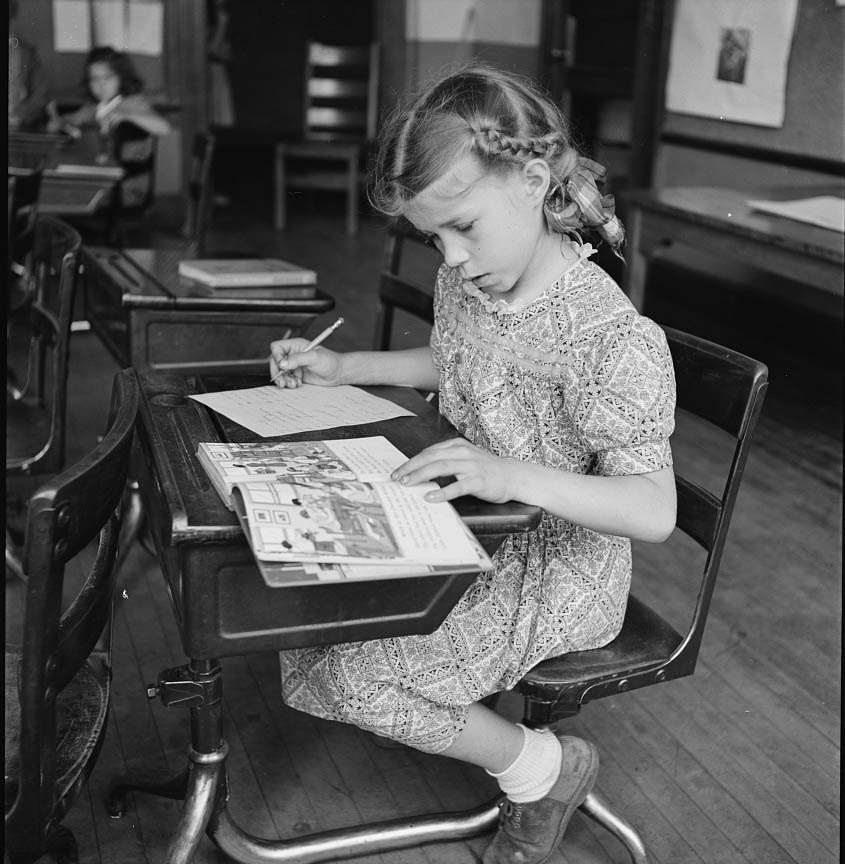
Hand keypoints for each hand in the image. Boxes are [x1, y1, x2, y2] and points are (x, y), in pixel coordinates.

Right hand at [269, 338, 343, 387]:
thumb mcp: (314, 358)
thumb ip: (298, 359)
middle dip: (278, 373)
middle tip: (282, 382)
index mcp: (296, 345)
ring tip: (293, 384)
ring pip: (280, 373)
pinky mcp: (297, 375)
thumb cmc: (330, 361)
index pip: (277, 347)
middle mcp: (293, 354)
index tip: (282, 366)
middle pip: (276, 362)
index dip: (276, 356)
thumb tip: (282, 363)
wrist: (339, 373)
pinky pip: (287, 379)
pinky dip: (290, 383)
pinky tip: (298, 384)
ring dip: (284, 380)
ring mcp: (295, 365)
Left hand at [391, 438, 516, 503]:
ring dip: (421, 476)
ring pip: (441, 468)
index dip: (411, 461)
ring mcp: (471, 466)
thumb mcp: (464, 458)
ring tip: (408, 483)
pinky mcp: (479, 481)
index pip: (428, 452)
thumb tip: (419, 471)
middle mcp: (463, 452)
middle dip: (411, 467)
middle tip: (397, 478)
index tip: (398, 471)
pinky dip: (442, 492)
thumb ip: (445, 460)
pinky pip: (457, 486)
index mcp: (457, 446)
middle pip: (431, 458)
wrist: (513, 476)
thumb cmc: (486, 469)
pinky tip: (430, 497)